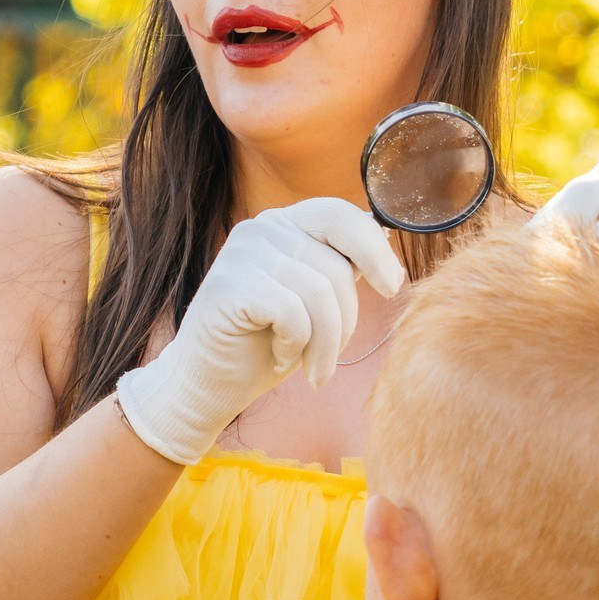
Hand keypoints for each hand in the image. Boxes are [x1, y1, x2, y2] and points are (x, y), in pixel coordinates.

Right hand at [114, 197, 404, 464]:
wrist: (206, 384)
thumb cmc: (265, 344)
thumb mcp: (312, 300)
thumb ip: (338, 266)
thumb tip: (385, 235)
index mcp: (284, 224)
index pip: (340, 215)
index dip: (373, 250)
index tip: (391, 288)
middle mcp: (261, 228)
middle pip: (337, 268)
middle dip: (346, 323)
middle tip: (328, 360)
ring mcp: (242, 254)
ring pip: (320, 295)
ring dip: (324, 346)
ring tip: (311, 368)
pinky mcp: (230, 287)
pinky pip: (294, 316)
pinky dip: (295, 347)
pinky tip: (280, 357)